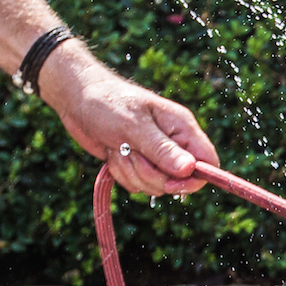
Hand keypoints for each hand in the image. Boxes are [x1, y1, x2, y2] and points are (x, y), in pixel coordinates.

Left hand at [37, 43, 216, 195]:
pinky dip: (122, 174)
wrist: (77, 99)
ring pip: (155, 186)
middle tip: (131, 153)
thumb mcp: (134, 126)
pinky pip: (138, 185)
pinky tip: (113, 153)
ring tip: (119, 147)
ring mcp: (155, 155)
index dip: (194, 179)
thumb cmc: (107, 103)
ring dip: (132, 172)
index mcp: (182, 127)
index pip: (207, 161)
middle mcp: (173, 142)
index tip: (170, 183)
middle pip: (178, 180)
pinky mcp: (138, 164)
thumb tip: (190, 169)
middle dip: (150, 175)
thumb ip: (162, 149)